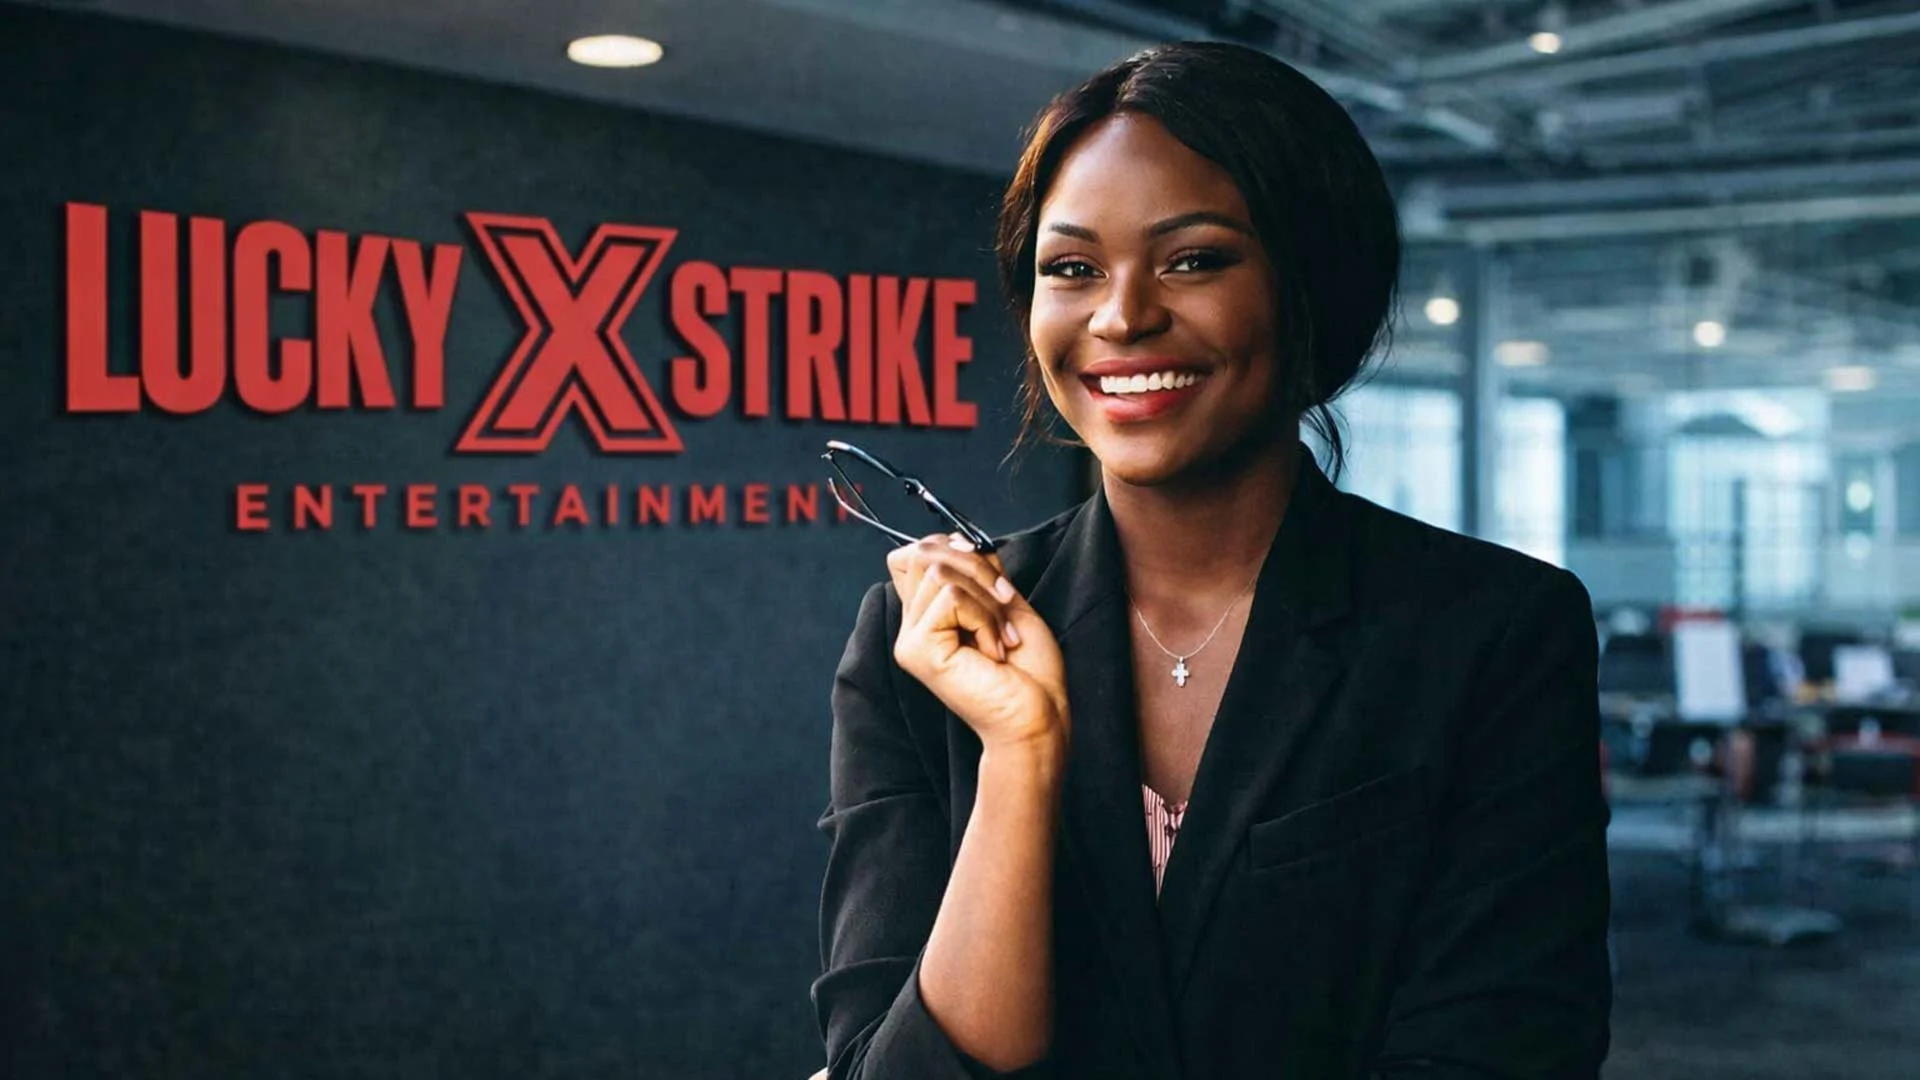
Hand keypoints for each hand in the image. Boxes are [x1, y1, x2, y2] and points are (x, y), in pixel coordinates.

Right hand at [887, 533, 1068, 749]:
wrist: (1039, 720)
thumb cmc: (1030, 673)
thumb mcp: (1006, 604)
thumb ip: (979, 572)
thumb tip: (960, 541)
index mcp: (928, 616)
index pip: (914, 554)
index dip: (951, 549)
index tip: (990, 576)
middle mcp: (912, 627)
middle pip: (925, 553)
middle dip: (978, 567)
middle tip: (1005, 605)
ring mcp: (911, 641)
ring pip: (941, 573)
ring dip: (987, 599)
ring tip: (1002, 636)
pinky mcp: (919, 651)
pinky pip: (951, 597)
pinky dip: (986, 617)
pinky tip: (995, 651)